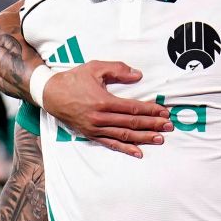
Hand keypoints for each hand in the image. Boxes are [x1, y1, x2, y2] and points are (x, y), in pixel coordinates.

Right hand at [43, 61, 172, 157]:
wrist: (51, 94)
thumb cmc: (74, 79)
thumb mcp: (95, 68)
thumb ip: (118, 70)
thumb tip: (138, 75)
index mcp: (103, 101)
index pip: (134, 107)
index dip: (151, 110)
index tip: (164, 112)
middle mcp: (101, 118)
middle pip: (132, 123)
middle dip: (153, 125)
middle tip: (169, 127)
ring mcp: (96, 128)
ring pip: (125, 135)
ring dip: (144, 138)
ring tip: (160, 139)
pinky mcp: (91, 135)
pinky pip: (111, 144)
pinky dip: (125, 149)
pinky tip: (138, 152)